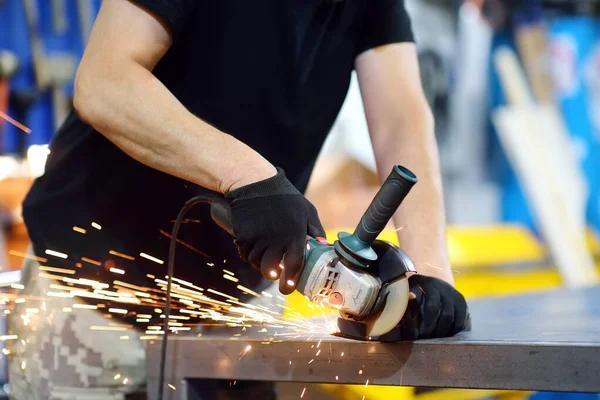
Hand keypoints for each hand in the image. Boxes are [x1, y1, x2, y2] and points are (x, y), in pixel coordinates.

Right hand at [225, 168, 324, 294]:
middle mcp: (276, 240)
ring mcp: (258, 238)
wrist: (255, 182)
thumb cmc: (284, 197)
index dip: (291, 280)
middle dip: (272, 274)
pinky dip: (248, 253)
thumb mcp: (306, 210)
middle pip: (270, 270)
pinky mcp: (243, 235)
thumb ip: (315, 230)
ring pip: (256, 263)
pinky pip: (245, 253)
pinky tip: (253, 245)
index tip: (288, 287)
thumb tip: (323, 246)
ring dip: (260, 263)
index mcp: (295, 235)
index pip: (294, 265)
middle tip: (274, 272)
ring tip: (264, 254)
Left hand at [370, 241, 468, 340]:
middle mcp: (443, 287)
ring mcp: (454, 293)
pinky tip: (445, 335)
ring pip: (454, 318)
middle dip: (436, 330)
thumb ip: (403, 297)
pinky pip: (462, 319)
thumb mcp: (404, 288)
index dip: (428, 322)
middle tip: (427, 339)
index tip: (419, 334)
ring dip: (445, 332)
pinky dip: (455, 329)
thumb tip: (410, 299)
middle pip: (445, 315)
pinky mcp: (461, 300)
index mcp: (427, 283)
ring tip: (435, 338)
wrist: (430, 275)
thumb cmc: (410, 287)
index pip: (432, 306)